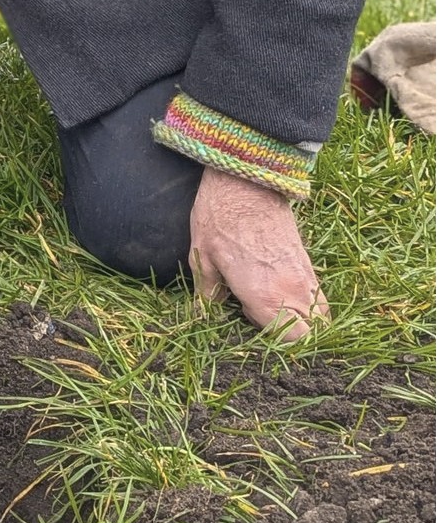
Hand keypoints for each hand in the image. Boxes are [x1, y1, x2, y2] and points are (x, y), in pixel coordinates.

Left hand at [189, 167, 327, 339]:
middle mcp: (294, 292)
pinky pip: (318, 295)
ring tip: (273, 309)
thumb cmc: (220, 217)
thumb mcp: (202, 256)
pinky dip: (308, 304)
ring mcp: (306, 276)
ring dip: (304, 322)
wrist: (248, 177)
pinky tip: (280, 292)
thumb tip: (204, 315)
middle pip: (312, 335)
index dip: (274, 345)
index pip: (290, 343)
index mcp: (267, 297)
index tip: (254, 334)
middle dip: (295, 339)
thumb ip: (208, 293)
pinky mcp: (308, 261)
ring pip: (320, 317)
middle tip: (265, 323)